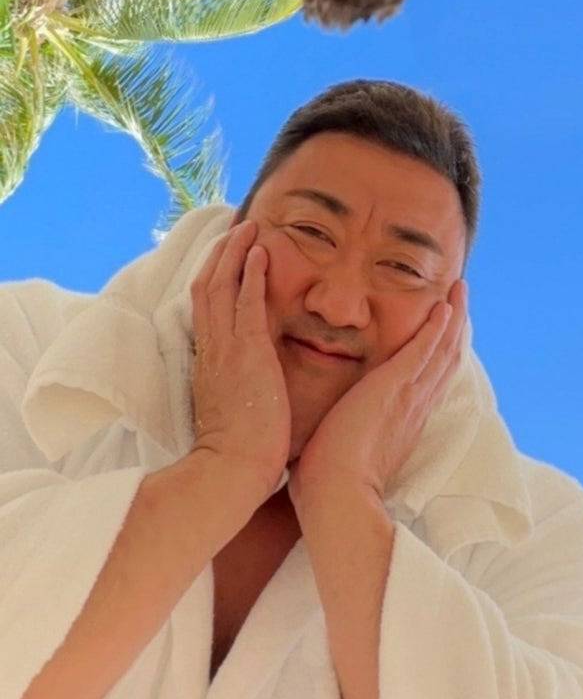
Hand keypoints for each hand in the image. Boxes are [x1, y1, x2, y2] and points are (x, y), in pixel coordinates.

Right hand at [189, 219, 290, 500]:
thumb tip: (256, 388)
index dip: (214, 281)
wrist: (231, 472)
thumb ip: (240, 392)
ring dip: (233, 253)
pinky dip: (250, 273)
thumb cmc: (239, 455)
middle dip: (219, 256)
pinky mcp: (246, 352)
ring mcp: (225, 349)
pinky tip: (260, 250)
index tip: (227, 261)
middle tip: (234, 229)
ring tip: (248, 226)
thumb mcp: (234, 413)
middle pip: (207, 289)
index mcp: (209, 365)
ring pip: (220, 286)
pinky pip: (245, 301)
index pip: (207, 312)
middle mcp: (211, 351)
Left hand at [288, 280, 467, 502]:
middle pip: (444, 361)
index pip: (427, 382)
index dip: (438, 356)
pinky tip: (444, 305)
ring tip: (460, 288)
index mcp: (402, 423)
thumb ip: (339, 438)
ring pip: (442, 350)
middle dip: (454, 328)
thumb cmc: (328, 485)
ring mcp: (409, 397)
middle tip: (460, 300)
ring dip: (453, 317)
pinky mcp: (396, 387)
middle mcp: (414, 408)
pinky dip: (437, 327)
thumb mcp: (339, 452)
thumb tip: (321, 437)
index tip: (442, 333)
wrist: (336, 499)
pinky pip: (424, 350)